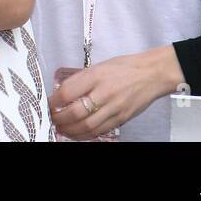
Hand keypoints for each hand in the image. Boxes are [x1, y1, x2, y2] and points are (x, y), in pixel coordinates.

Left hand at [48, 46, 183, 139]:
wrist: (152, 74)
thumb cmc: (125, 67)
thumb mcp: (98, 66)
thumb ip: (81, 80)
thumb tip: (62, 94)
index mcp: (95, 76)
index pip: (67, 92)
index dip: (54, 101)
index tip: (48, 104)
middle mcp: (104, 92)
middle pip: (76, 113)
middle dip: (60, 119)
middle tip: (52, 119)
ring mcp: (114, 107)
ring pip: (87, 126)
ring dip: (71, 130)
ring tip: (62, 129)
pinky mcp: (122, 118)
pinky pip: (100, 130)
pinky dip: (86, 134)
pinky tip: (78, 133)